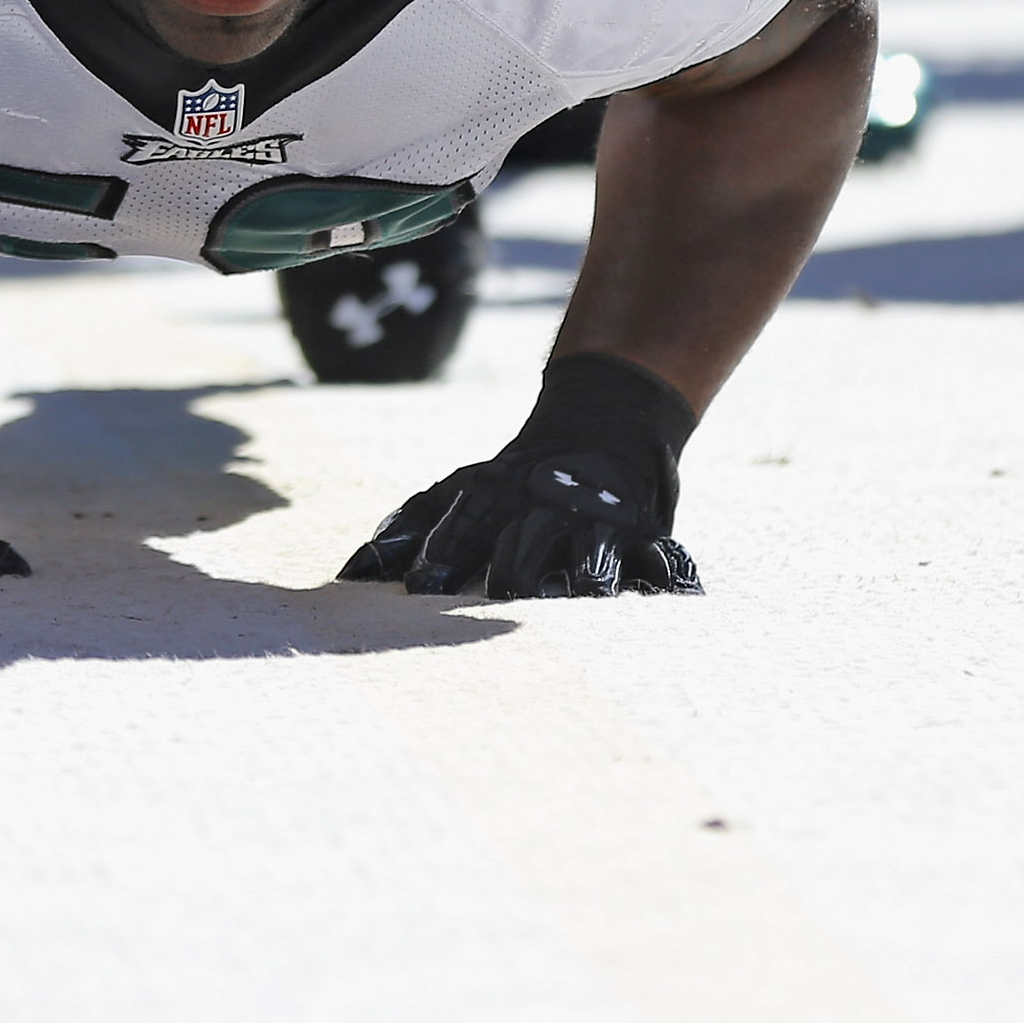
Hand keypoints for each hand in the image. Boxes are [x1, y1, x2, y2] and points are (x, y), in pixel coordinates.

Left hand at [337, 351, 704, 599]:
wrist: (605, 421)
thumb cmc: (515, 477)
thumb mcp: (463, 488)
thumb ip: (410, 527)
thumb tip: (349, 574)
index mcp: (495, 494)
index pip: (461, 526)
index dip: (440, 555)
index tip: (419, 589)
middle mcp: (544, 508)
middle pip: (523, 550)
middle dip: (511, 577)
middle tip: (501, 601)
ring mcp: (597, 522)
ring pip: (590, 559)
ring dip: (587, 580)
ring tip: (587, 596)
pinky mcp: (647, 536)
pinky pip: (662, 562)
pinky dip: (670, 581)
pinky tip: (675, 600)